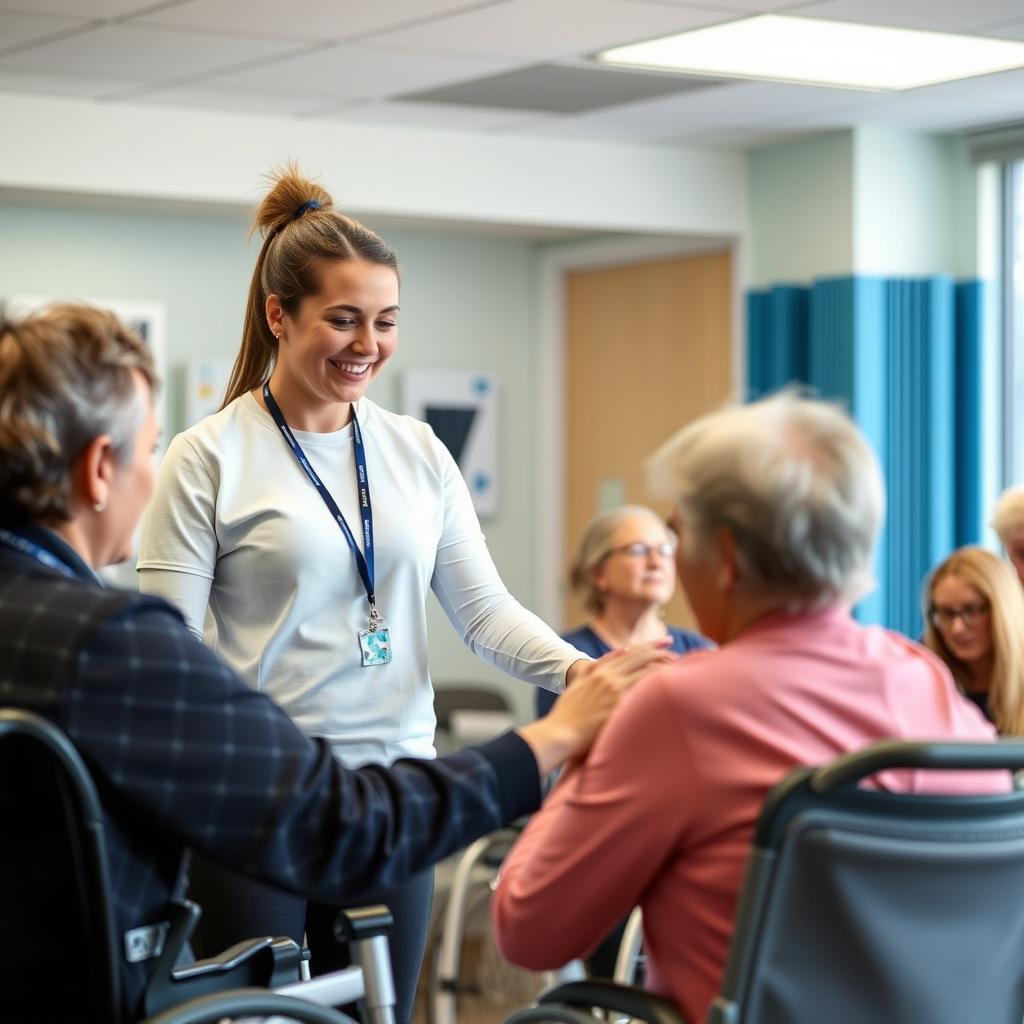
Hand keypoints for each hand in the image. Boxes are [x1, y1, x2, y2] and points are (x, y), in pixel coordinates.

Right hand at [517, 640, 676, 775]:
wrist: (559, 732)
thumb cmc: (566, 712)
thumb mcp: (578, 682)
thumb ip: (594, 667)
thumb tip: (615, 655)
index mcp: (599, 671)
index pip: (631, 653)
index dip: (650, 646)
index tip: (665, 642)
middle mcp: (609, 677)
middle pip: (641, 659)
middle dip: (661, 651)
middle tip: (677, 650)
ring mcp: (615, 691)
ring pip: (646, 673)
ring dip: (664, 668)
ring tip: (680, 666)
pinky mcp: (618, 707)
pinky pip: (643, 693)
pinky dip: (657, 688)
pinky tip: (670, 687)